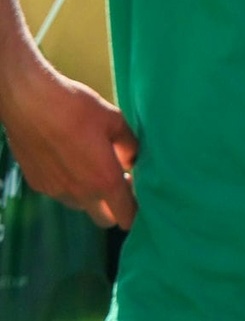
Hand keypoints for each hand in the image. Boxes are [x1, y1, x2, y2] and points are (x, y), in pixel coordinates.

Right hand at [0, 48, 136, 227]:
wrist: (27, 101)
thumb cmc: (75, 107)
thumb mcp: (114, 121)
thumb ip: (129, 146)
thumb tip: (132, 160)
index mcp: (104, 180)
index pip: (125, 214)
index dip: (136, 212)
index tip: (141, 200)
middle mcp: (79, 193)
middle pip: (104, 219)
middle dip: (115, 208)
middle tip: (120, 182)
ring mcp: (55, 190)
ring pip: (81, 206)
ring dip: (91, 196)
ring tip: (93, 168)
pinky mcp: (36, 183)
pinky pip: (60, 193)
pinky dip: (70, 186)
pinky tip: (70, 162)